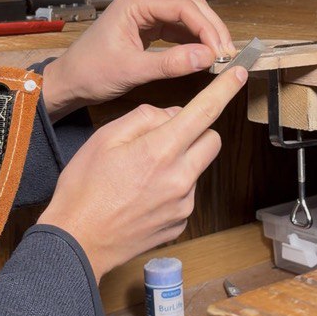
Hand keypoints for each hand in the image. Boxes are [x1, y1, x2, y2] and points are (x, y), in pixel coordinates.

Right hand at [38, 64, 247, 279]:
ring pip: (197, 168)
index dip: (224, 90)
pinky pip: (187, 194)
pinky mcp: (180, 223)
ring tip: (141, 174)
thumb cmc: (84, 189)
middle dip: (197, 131)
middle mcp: (180, 178)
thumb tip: (172, 115)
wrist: (78, 241)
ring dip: (181, 161)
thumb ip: (145, 118)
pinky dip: (172, 188)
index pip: (204, 112)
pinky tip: (143, 195)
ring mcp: (183, 204)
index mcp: (161, 151)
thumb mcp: (105, 138)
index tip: (238, 75)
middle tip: (164, 136)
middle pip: (212, 140)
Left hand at [41, 0, 236, 120]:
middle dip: (212, 29)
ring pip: (188, 17)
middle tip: (227, 54)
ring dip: (206, 35)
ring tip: (220, 57)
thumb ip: (171, 63)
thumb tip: (207, 58)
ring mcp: (146, 12)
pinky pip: (179, 28)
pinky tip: (205, 55)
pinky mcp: (149, 25)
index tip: (222, 51)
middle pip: (191, 7)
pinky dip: (195, 41)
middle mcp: (143, 0)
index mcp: (135, 2)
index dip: (208, 29)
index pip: (184, 7)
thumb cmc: (89, 72)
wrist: (69, 81)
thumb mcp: (132, 70)